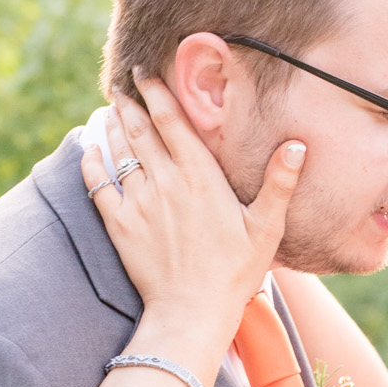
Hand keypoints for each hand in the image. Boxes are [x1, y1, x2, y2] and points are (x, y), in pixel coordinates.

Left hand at [81, 79, 305, 336]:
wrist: (192, 312)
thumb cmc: (234, 273)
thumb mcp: (266, 229)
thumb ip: (279, 184)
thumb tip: (297, 145)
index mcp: (200, 177)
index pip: (171, 121)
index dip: (156, 92)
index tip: (146, 73)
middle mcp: (165, 181)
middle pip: (140, 129)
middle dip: (130, 102)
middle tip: (122, 85)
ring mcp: (138, 202)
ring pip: (119, 151)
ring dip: (113, 126)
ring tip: (111, 109)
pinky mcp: (119, 225)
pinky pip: (98, 184)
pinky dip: (92, 162)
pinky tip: (90, 150)